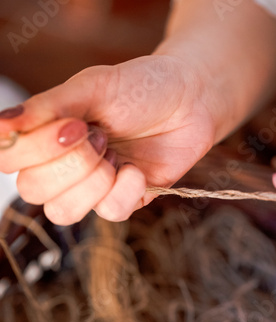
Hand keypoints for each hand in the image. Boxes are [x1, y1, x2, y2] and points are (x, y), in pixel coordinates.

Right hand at [0, 55, 214, 224]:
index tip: (72, 124)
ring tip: (116, 155)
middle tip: (100, 136)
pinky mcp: (123, 201)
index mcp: (47, 136)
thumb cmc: (139, 88)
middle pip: (32, 191)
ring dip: (92, 182)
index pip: (9, 160)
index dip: (34, 149)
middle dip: (71, 163)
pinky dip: (125, 190)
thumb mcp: (91, 87)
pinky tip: (138, 170)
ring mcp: (92, 188)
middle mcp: (63, 166)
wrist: (190, 100)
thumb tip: (2, 124)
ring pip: (63, 212)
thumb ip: (47, 107)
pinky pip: (109, 213)